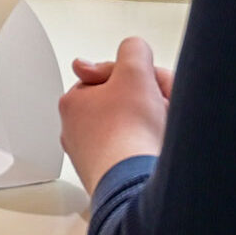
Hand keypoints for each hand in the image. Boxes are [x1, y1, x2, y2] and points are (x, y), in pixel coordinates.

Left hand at [57, 36, 171, 191]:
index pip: (112, 75)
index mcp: (72, 103)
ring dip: (156, 123)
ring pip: (135, 127)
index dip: (139, 76)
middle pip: (125, 101)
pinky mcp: (112, 177)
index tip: (149, 84)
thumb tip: (135, 50)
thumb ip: (134, 50)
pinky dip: (152, 148)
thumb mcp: (135, 71)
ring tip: (163, 131)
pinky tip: (160, 152)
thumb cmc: (129, 134)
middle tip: (162, 106)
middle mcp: (76, 132)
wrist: (136, 184)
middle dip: (150, 100)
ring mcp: (93, 157)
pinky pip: (138, 152)